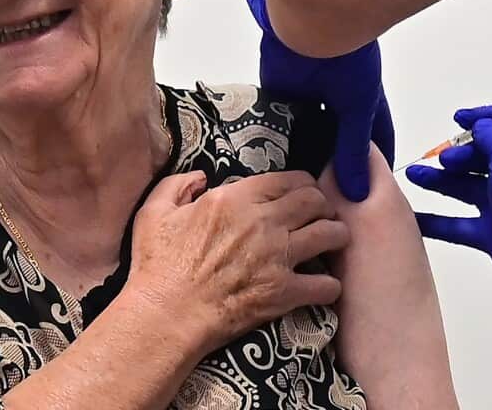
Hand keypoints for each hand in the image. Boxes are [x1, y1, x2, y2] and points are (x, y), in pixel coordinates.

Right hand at [126, 170, 349, 351]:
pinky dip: (330, 285)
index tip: (304, 191)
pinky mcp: (283, 292)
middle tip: (324, 214)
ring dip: (337, 236)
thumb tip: (201, 176)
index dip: (303, 183)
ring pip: (330, 234)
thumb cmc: (157, 265)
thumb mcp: (154, 212)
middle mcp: (263, 223)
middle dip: (325, 205)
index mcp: (234, 199)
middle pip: (315, 201)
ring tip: (335, 240)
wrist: (166, 315)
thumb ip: (177, 184)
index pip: (288, 179)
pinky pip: (326, 284)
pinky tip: (325, 286)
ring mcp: (277, 257)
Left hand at [247, 0, 394, 200]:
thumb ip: (353, 149)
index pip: (373, 142)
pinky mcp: (280, 94)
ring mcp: (308, 98)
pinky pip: (277, 123)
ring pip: (305, 135)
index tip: (372, 198)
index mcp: (364, 102)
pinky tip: (271, 169)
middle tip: (327, 205)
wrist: (311, 24)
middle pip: (335, 142)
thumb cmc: (348, 59)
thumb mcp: (358, 109)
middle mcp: (336, 102)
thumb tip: (357, 193)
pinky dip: (275, 141)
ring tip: (297, 194)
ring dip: (302, 155)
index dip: (374, 168)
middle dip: (333, 167)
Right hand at [406, 105, 491, 316]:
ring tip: (414, 174)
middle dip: (458, 152)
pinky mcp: (489, 233)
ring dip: (438, 179)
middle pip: (479, 156)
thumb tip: (478, 125)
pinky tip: (412, 216)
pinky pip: (455, 224)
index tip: (460, 119)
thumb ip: (491, 135)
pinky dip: (434, 221)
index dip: (483, 118)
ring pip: (463, 187)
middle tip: (445, 158)